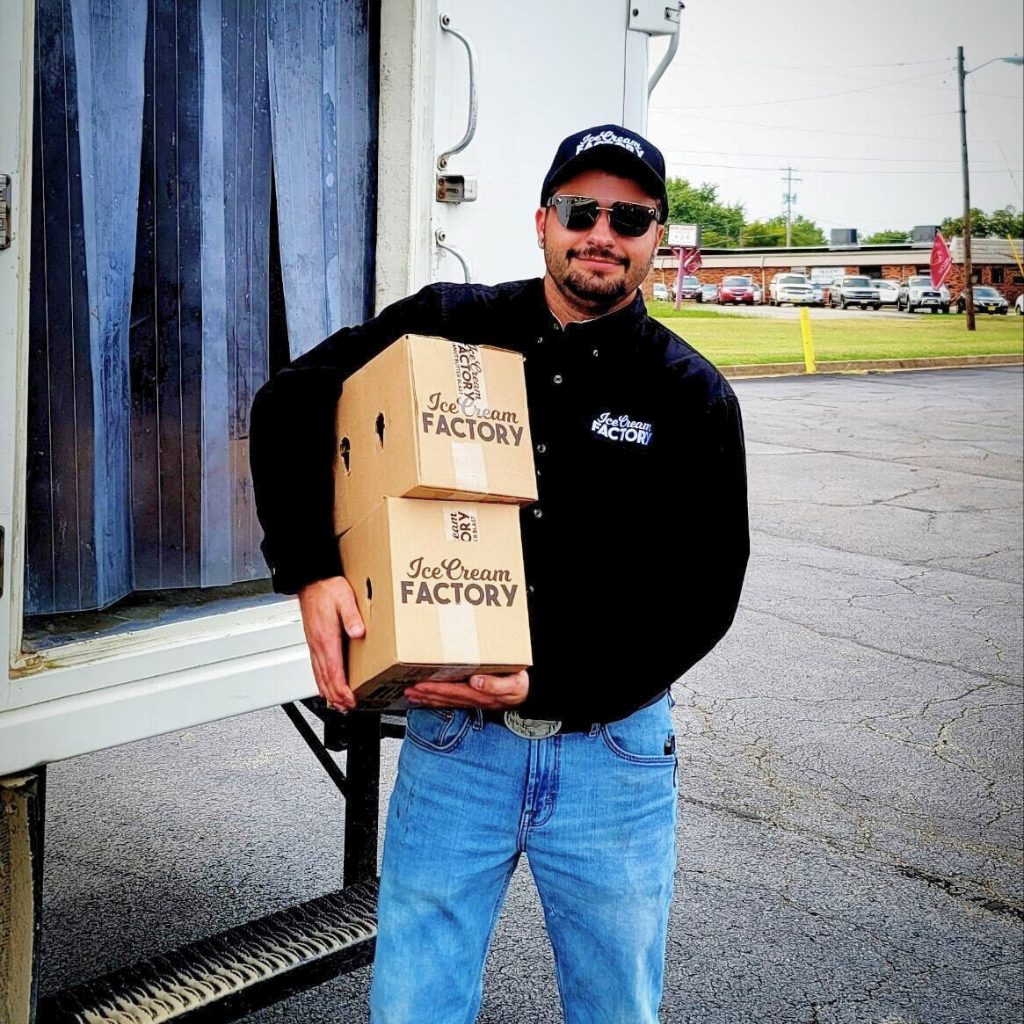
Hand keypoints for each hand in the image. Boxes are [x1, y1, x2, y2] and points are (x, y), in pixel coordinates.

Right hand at [297, 576, 365, 711]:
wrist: (311, 580)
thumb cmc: (328, 588)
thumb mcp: (345, 598)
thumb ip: (352, 616)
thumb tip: (358, 632)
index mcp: (326, 638)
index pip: (333, 671)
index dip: (342, 689)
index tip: (350, 700)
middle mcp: (318, 645)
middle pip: (325, 679)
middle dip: (336, 696)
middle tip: (348, 708)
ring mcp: (314, 645)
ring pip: (319, 676)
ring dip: (329, 692)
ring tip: (339, 704)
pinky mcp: (314, 642)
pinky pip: (316, 668)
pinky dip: (322, 681)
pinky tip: (326, 686)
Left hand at [405, 670, 528, 710]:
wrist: (528, 692)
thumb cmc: (521, 685)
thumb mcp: (514, 684)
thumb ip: (496, 684)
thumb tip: (476, 681)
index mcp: (482, 694)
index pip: (454, 692)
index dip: (437, 689)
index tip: (422, 684)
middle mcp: (474, 698)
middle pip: (445, 698)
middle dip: (426, 694)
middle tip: (409, 689)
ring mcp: (472, 700)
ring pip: (445, 700)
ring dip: (427, 698)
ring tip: (411, 694)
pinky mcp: (472, 698)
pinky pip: (450, 701)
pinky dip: (436, 699)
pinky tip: (426, 697)